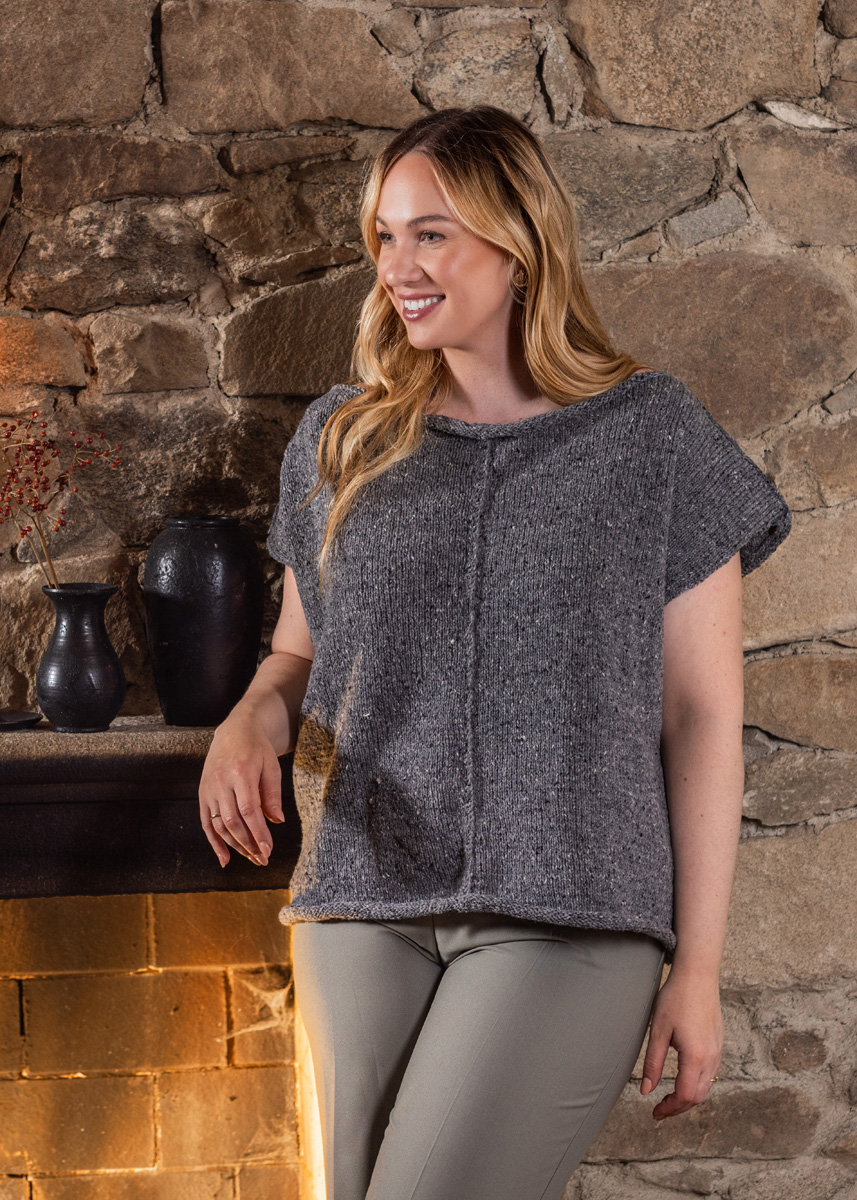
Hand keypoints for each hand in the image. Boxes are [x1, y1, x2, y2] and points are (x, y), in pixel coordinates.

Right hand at [198, 712, 283, 867]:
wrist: (233, 731)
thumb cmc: (257, 749)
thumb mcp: (271, 766)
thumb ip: (272, 794)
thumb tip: (277, 821)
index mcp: (240, 772)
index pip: (248, 810)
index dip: (258, 832)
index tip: (268, 850)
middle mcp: (220, 782)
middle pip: (232, 821)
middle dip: (248, 844)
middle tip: (263, 859)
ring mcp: (209, 789)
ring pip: (219, 825)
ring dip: (235, 846)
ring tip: (252, 858)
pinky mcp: (203, 794)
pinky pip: (205, 823)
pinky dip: (214, 843)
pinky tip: (225, 859)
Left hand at [639, 966, 722, 1119]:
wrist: (698, 975)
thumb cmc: (675, 999)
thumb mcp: (658, 1031)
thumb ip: (653, 1063)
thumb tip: (646, 1091)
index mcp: (696, 1057)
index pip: (685, 1096)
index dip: (669, 1109)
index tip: (654, 1112)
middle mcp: (711, 1058)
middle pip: (698, 1097)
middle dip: (679, 1108)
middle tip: (660, 1110)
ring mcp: (718, 1051)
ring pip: (706, 1086)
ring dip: (689, 1097)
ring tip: (669, 1098)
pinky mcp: (718, 1044)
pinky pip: (711, 1073)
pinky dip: (697, 1084)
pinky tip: (683, 1078)